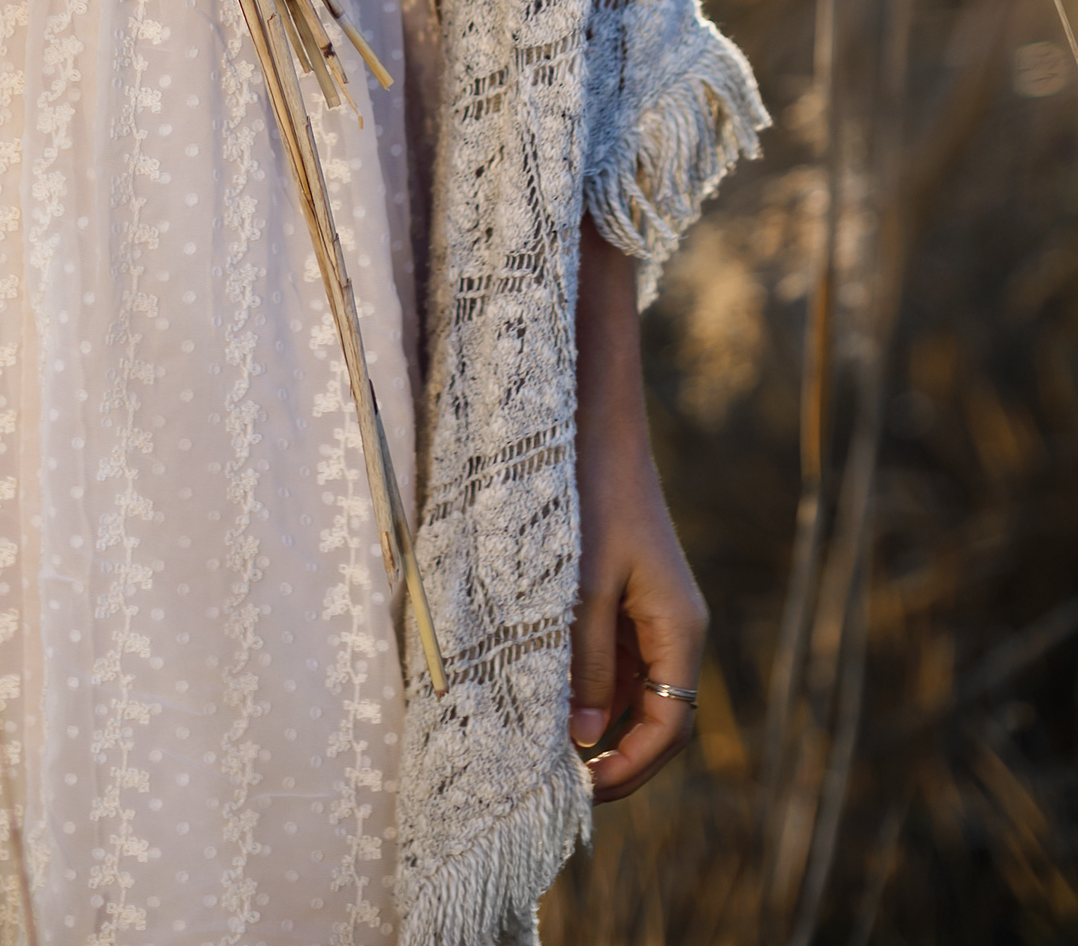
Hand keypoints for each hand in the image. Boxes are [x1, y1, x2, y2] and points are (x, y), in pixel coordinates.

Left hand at [570, 222, 707, 801]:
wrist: (587, 416)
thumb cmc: (585, 493)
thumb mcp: (578, 583)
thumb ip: (579, 661)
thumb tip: (577, 739)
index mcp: (678, 628)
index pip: (670, 729)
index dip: (628, 771)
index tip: (575, 792)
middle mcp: (671, 627)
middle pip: (649, 718)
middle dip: (604, 754)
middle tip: (544, 780)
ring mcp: (646, 612)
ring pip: (622, 691)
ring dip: (584, 718)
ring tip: (530, 741)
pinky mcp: (620, 593)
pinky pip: (605, 657)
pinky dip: (575, 680)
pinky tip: (531, 686)